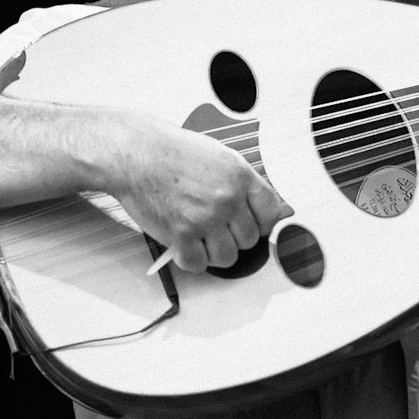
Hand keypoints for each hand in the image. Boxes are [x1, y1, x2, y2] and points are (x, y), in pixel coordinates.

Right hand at [108, 114, 291, 273]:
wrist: (136, 153)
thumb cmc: (174, 153)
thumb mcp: (221, 158)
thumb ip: (248, 186)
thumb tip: (282, 210)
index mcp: (241, 177)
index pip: (271, 214)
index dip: (261, 223)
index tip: (249, 223)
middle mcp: (226, 199)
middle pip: (250, 240)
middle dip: (234, 237)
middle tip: (215, 225)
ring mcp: (204, 218)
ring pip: (228, 257)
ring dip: (214, 252)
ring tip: (200, 236)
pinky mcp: (180, 234)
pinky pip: (198, 265)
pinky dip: (191, 259)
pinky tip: (184, 244)